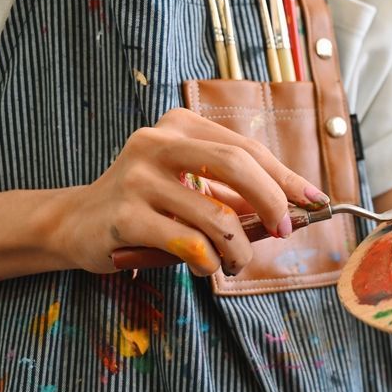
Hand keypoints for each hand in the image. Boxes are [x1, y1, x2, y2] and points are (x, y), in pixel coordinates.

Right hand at [52, 108, 329, 275]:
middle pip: (237, 166)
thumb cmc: (146, 204)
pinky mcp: (124, 217)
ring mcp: (137, 178)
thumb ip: (234, 191)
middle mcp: (157, 143)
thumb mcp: (190, 184)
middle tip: (283, 230)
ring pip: (217, 216)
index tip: (316, 201)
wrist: (75, 222)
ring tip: (234, 261)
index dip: (286, 177)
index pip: (246, 149)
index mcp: (179, 126)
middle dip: (273, 202)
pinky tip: (205, 265)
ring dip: (238, 248)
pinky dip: (208, 261)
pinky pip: (189, 244)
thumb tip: (293, 208)